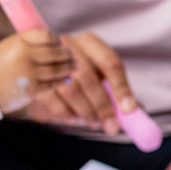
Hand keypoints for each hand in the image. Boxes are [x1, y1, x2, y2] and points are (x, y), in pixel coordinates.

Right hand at [0, 29, 75, 113]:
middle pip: (56, 52)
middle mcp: (26, 56)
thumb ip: (28, 45)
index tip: (60, 41)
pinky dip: (61, 81)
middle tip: (73, 55)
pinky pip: (52, 84)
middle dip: (67, 54)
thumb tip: (55, 44)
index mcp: (18, 41)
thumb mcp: (8, 47)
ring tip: (74, 66)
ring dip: (69, 67)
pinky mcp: (31, 90)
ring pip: (57, 69)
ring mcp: (30, 74)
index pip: (46, 35)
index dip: (56, 38)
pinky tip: (66, 80)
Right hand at [17, 31, 139, 132]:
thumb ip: (117, 91)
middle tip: (111, 126)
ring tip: (93, 122)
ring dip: (85, 111)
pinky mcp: (32, 77)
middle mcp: (68, 46)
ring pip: (70, 90)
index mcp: (90, 42)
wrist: (35, 69)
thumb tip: (138, 111)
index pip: (111, 64)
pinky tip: (74, 118)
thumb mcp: (98, 76)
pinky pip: (52, 100)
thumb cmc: (75, 74)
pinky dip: (65, 113)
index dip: (121, 88)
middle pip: (89, 78)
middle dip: (102, 106)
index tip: (129, 110)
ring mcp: (47, 60)